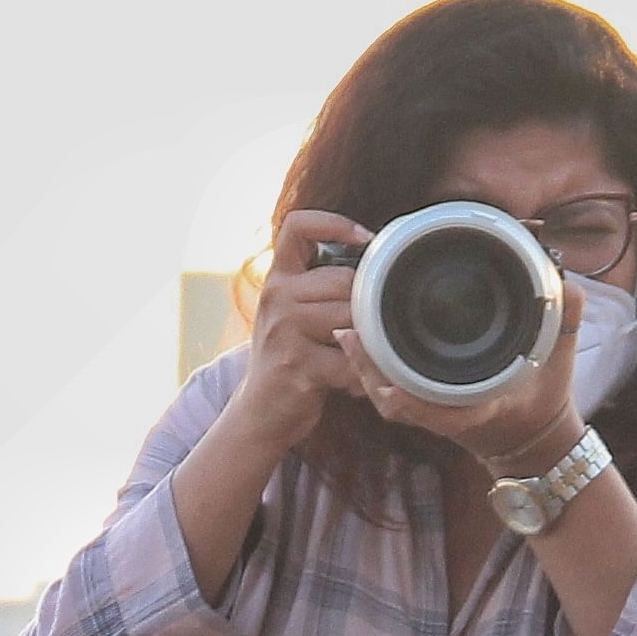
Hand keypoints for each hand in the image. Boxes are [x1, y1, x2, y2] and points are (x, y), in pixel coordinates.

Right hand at [227, 209, 375, 453]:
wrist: (261, 411)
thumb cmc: (290, 357)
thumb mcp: (294, 312)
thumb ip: (321, 284)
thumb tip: (375, 261)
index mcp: (278, 278)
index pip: (298, 226)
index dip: (334, 223)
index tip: (364, 239)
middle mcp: (276, 297)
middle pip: (344, 280)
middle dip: (365, 307)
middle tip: (365, 333)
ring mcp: (283, 330)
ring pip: (351, 318)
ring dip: (366, 343)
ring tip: (359, 359)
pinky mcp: (296, 364)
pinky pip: (350, 359)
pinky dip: (360, 376)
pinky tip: (353, 384)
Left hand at [363, 277, 585, 475]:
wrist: (532, 434)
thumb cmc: (546, 396)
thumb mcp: (562, 360)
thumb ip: (566, 322)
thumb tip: (567, 286)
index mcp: (486, 408)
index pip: (450, 414)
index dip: (419, 405)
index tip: (392, 394)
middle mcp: (455, 414)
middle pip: (404, 405)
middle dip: (376, 374)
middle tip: (352, 338)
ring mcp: (439, 413)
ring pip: (393, 401)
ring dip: (368, 371)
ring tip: (347, 336)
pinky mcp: (429, 408)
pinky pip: (394, 396)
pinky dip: (373, 373)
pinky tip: (356, 344)